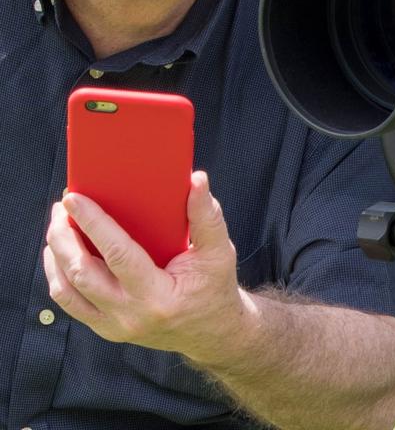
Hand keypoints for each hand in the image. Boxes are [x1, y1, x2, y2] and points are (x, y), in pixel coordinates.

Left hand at [44, 171, 247, 362]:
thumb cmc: (215, 288)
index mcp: (157, 296)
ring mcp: (114, 327)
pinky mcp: (106, 329)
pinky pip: (70, 303)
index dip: (93, 223)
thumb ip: (207, 215)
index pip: (117, 255)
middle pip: (81, 273)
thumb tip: (196, 179)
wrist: (212, 334)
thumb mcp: (219, 252)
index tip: (74, 198)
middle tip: (61, 207)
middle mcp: (130, 315)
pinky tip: (60, 253)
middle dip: (64, 236)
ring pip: (67, 291)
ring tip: (58, 225)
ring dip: (56, 255)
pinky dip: (59, 275)